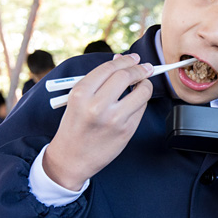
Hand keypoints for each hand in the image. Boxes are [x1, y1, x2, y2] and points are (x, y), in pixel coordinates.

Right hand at [43, 53, 152, 189]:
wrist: (71, 158)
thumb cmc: (74, 125)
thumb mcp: (77, 99)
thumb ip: (99, 80)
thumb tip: (122, 60)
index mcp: (81, 94)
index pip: (109, 68)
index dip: (125, 60)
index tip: (134, 58)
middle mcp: (97, 106)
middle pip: (126, 76)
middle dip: (140, 69)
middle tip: (146, 68)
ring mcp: (114, 119)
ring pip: (141, 91)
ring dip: (146, 84)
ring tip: (143, 83)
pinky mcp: (126, 131)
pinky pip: (141, 108)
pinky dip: (142, 101)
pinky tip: (137, 100)